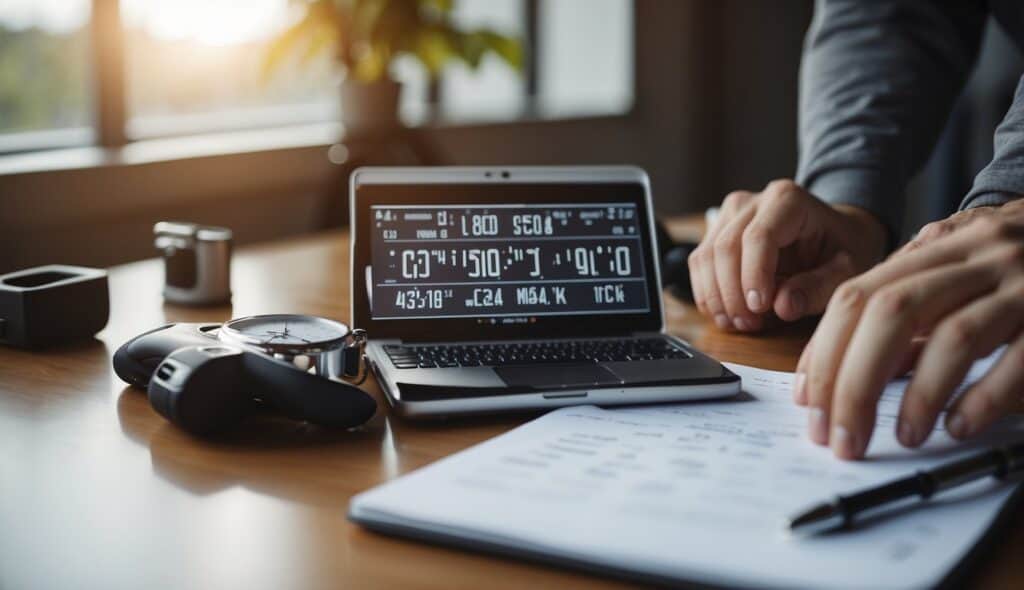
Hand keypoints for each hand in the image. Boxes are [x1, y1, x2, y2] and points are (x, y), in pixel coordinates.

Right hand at [687, 180, 886, 331]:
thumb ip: (820, 287)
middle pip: (725, 247)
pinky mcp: (715, 232)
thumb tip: (783, 306)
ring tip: (739, 323)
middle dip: (732, 293)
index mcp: (787, 200)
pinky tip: (727, 314)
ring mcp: (729, 215)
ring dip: (716, 297)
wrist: (832, 232)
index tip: (760, 308)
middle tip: (750, 324)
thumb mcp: (846, 269)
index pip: (758, 237)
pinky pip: (699, 264)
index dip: (754, 276)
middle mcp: (752, 201)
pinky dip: (708, 294)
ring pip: (706, 257)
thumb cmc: (839, 248)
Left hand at [794, 207, 1023, 459]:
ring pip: (953, 336)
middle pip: (891, 314)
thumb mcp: (956, 270)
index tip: (807, 401)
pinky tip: (959, 427)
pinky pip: (1020, 359)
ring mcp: (1023, 284)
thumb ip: (906, 310)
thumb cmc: (1019, 261)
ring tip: (901, 436)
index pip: (857, 296)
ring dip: (917, 395)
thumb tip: (845, 369)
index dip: (823, 350)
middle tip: (839, 436)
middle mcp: (977, 257)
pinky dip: (983, 398)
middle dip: (853, 381)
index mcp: (938, 247)